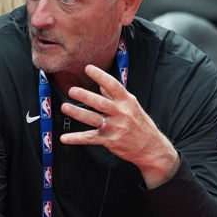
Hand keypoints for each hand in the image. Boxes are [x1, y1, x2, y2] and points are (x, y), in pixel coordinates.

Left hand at [60, 65, 179, 187]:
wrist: (152, 148)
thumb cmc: (141, 125)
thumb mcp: (132, 106)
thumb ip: (115, 96)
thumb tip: (102, 85)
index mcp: (127, 102)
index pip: (113, 86)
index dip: (100, 76)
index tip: (88, 68)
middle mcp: (121, 113)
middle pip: (101, 103)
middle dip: (85, 96)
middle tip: (72, 90)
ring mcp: (115, 128)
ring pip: (94, 119)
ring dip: (78, 113)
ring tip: (65, 107)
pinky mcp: (109, 141)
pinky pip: (90, 138)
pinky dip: (76, 139)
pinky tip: (64, 138)